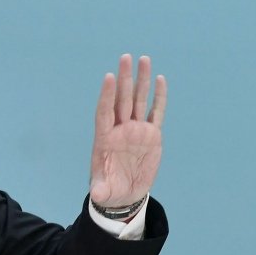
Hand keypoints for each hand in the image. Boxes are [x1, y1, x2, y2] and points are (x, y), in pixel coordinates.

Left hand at [89, 54, 166, 207]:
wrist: (125, 194)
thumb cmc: (110, 191)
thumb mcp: (104, 192)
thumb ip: (101, 191)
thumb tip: (96, 197)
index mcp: (105, 138)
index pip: (105, 112)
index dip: (107, 95)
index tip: (109, 77)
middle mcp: (120, 130)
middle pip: (121, 100)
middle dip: (124, 79)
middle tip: (125, 57)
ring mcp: (135, 130)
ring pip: (138, 100)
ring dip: (140, 81)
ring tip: (143, 59)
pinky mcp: (151, 135)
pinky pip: (155, 112)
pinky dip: (158, 97)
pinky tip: (159, 79)